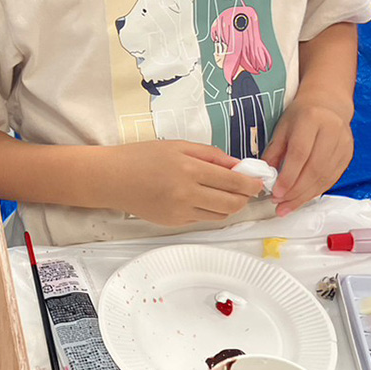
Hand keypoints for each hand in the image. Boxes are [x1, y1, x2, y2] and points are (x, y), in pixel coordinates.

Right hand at [99, 141, 263, 227]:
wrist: (112, 178)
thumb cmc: (141, 157)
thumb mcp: (178, 145)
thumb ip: (210, 155)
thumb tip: (237, 165)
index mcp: (190, 169)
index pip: (234, 181)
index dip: (252, 183)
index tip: (258, 181)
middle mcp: (187, 194)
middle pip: (232, 204)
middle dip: (245, 197)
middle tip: (246, 188)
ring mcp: (180, 212)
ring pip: (220, 215)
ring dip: (230, 205)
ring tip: (225, 193)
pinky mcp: (174, 223)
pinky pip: (202, 219)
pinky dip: (210, 210)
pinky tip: (202, 198)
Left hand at [263, 98, 353, 216]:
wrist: (328, 105)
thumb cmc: (301, 115)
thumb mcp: (282, 127)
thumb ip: (274, 151)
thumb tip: (263, 177)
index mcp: (311, 120)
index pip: (300, 153)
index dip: (288, 176)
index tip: (276, 193)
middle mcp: (332, 131)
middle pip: (314, 169)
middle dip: (296, 191)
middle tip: (280, 204)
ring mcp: (343, 144)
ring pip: (325, 177)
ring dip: (305, 196)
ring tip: (287, 206)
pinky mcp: (348, 155)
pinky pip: (332, 178)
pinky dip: (315, 191)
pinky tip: (302, 198)